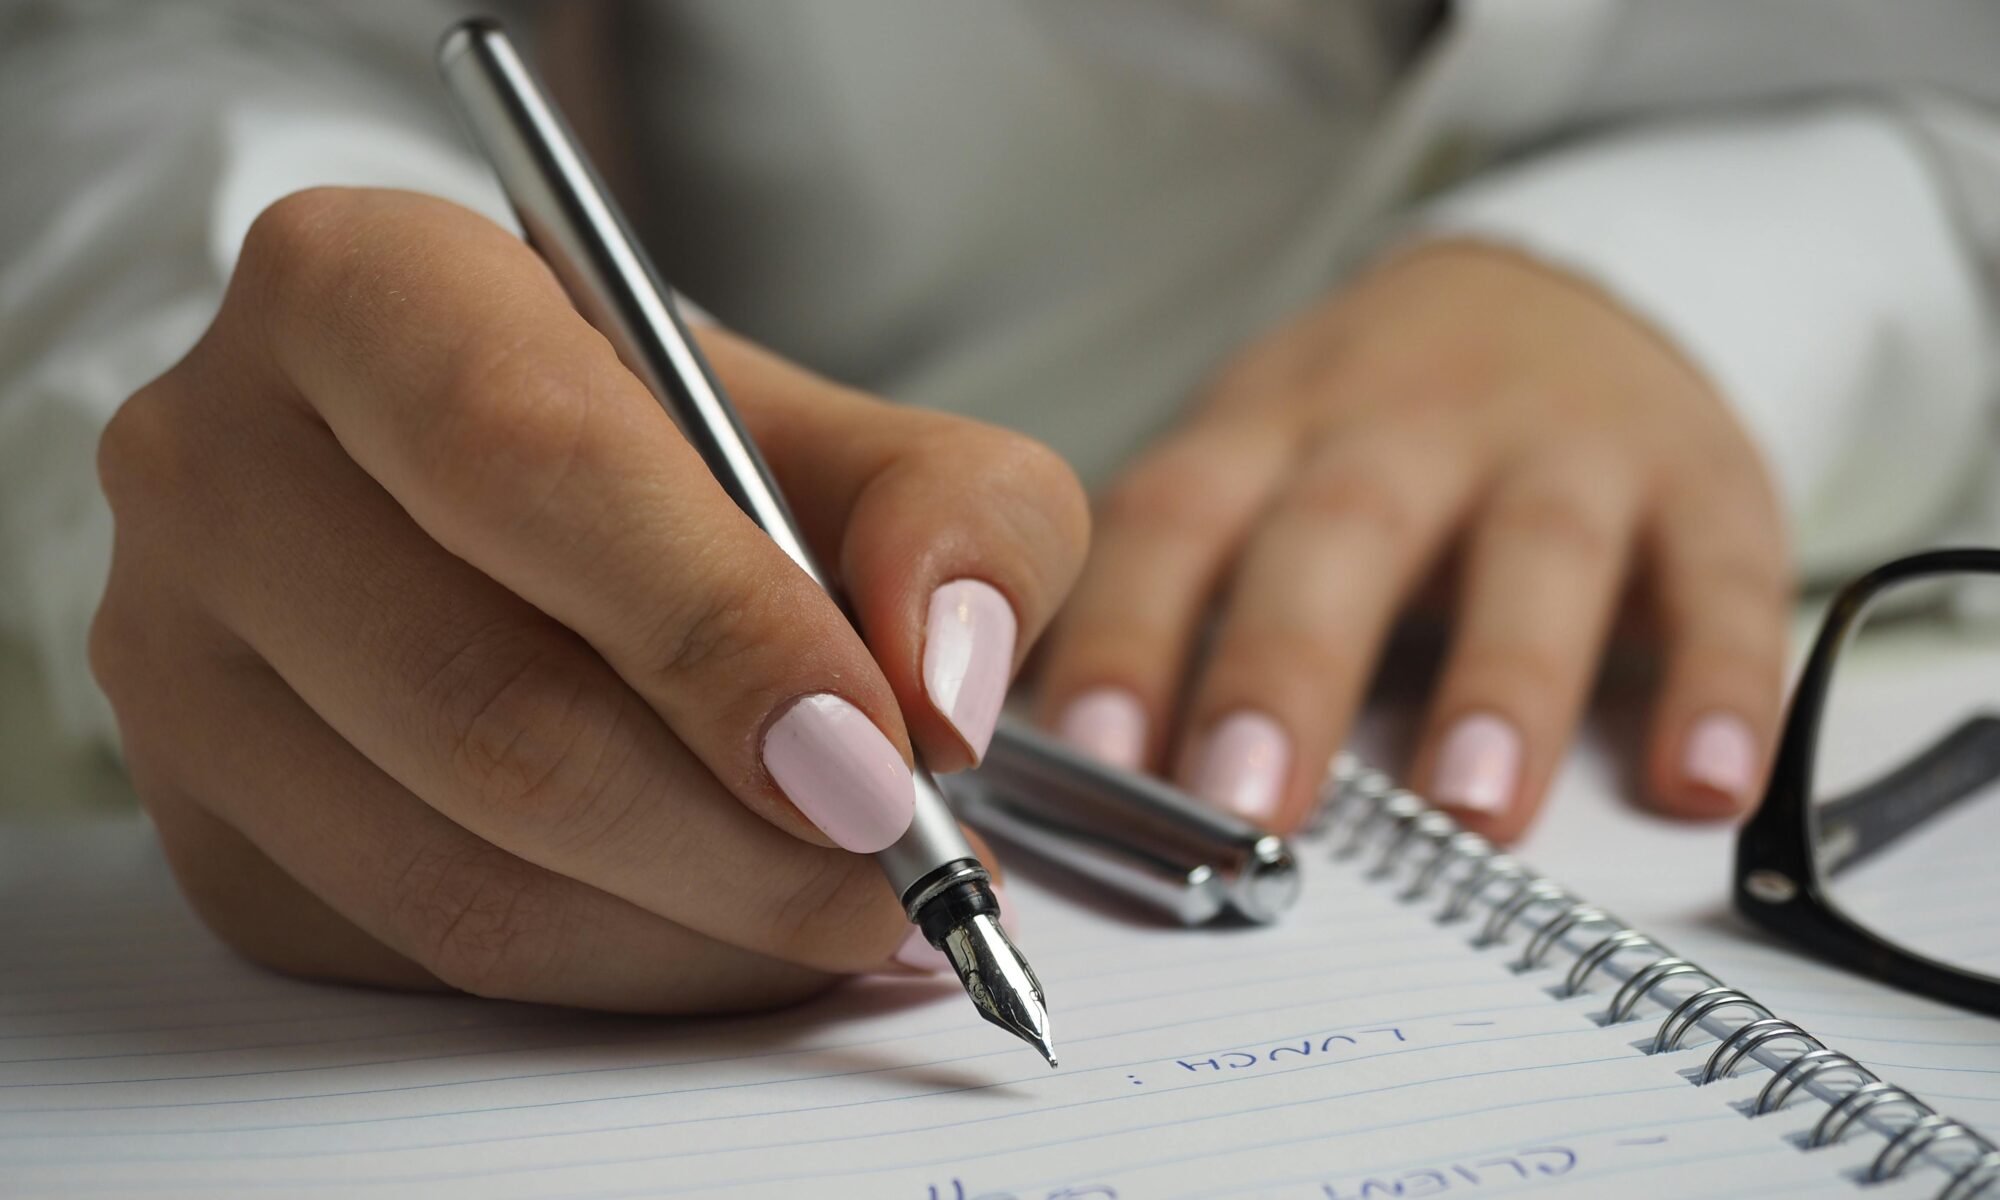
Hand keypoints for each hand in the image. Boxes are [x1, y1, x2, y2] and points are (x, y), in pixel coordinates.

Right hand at [91, 188, 1087, 1010]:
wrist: (516, 513)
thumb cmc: (682, 457)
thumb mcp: (854, 433)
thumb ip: (957, 516)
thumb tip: (945, 688)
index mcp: (361, 288)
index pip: (529, 462)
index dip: (719, 629)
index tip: (880, 757)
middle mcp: (220, 464)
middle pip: (487, 704)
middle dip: (739, 834)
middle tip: (902, 873)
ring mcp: (179, 662)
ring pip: (457, 870)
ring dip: (700, 931)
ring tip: (850, 910)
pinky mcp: (208, 828)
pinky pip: (427, 958)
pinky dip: (623, 973)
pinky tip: (728, 928)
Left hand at [1037, 240, 1787, 840]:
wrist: (1555, 292)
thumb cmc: (1368, 430)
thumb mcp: (1253, 467)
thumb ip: (1171, 596)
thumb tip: (1060, 769)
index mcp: (1271, 431)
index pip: (1176, 522)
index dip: (1127, 632)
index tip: (1090, 756)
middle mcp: (1408, 426)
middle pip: (1340, 532)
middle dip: (1288, 667)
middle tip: (1248, 802)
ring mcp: (1563, 446)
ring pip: (1534, 552)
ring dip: (1504, 681)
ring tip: (1471, 810)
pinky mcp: (1702, 482)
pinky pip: (1722, 579)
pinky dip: (1722, 680)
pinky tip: (1703, 782)